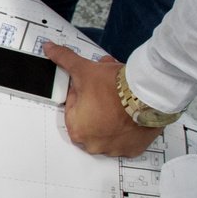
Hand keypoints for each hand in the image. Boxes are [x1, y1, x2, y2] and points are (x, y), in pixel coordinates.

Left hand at [43, 42, 160, 157]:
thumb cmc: (111, 86)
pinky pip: (128, 138)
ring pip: (111, 129)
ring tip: (123, 99)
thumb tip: (48, 47)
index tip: (94, 86)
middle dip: (98, 105)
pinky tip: (133, 113)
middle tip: (109, 90)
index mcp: (77, 130)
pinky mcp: (134, 149)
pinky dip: (130, 127)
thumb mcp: (83, 69)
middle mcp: (94, 145)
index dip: (84, 94)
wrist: (148, 94)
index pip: (75, 109)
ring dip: (114, 117)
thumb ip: (64, 59)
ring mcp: (115, 149)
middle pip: (92, 120)